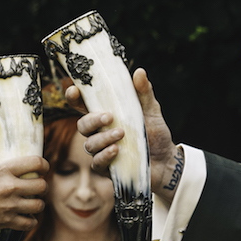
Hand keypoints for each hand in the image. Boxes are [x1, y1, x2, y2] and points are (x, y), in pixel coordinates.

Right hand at [0, 155, 47, 235]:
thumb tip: (9, 168)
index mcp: (2, 170)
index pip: (36, 163)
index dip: (43, 165)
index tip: (42, 168)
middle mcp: (9, 187)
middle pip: (42, 185)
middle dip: (41, 186)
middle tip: (36, 187)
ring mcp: (9, 206)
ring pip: (39, 205)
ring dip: (37, 203)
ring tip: (31, 202)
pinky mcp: (7, 222)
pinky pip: (30, 223)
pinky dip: (30, 220)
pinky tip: (25, 216)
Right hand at [70, 68, 181, 191]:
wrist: (166, 161)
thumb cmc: (155, 133)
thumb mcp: (151, 110)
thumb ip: (144, 93)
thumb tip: (139, 72)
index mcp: (106, 115)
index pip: (83, 105)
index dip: (74, 97)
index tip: (74, 90)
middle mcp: (99, 132)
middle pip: (82, 125)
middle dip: (92, 120)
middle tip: (109, 117)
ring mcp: (101, 151)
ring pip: (89, 144)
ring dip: (103, 138)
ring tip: (121, 134)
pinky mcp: (106, 168)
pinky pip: (97, 163)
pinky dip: (105, 155)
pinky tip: (116, 151)